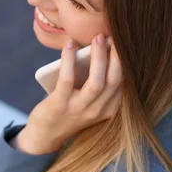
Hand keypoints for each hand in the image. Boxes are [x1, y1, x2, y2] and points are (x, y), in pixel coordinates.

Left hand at [17, 34, 121, 154]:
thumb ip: (98, 82)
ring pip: (96, 83)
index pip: (123, 84)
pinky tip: (70, 45)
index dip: (125, 62)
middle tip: (114, 36)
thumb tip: (101, 46)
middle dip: (117, 57)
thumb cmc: (69, 110)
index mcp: (109, 109)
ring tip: (98, 38)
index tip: (124, 42)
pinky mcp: (59, 105)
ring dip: (99, 58)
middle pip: (114, 81)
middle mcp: (98, 111)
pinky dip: (69, 60)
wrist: (45, 135)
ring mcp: (79, 109)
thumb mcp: (90, 101)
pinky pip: (67, 79)